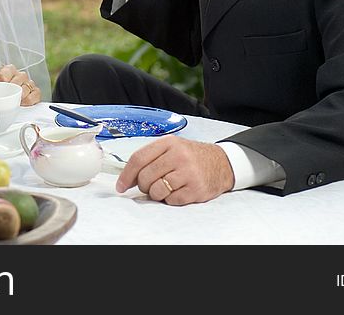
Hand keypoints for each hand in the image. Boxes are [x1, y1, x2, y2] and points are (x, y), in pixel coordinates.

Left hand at [0, 64, 40, 104]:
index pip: (10, 68)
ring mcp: (29, 84)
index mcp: (9, 71)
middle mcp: (20, 76)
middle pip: (21, 76)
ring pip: (28, 86)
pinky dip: (29, 100)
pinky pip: (35, 94)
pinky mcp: (35, 93)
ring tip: (14, 101)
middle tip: (8, 94)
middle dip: (14, 86)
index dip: (6, 75)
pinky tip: (22, 104)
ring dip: (21, 94)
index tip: (3, 81)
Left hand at [115, 136, 233, 204]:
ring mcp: (188, 172)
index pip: (138, 158)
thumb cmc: (192, 157)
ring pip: (157, 191)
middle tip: (150, 186)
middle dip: (143, 186)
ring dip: (157, 194)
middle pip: (145, 177)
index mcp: (168, 143)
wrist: (222, 163)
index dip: (126, 174)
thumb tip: (128, 178)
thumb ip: (151, 158)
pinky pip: (171, 200)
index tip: (121, 186)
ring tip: (166, 187)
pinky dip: (171, 199)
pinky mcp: (196, 189)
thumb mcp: (172, 148)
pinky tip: (178, 191)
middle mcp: (178, 156)